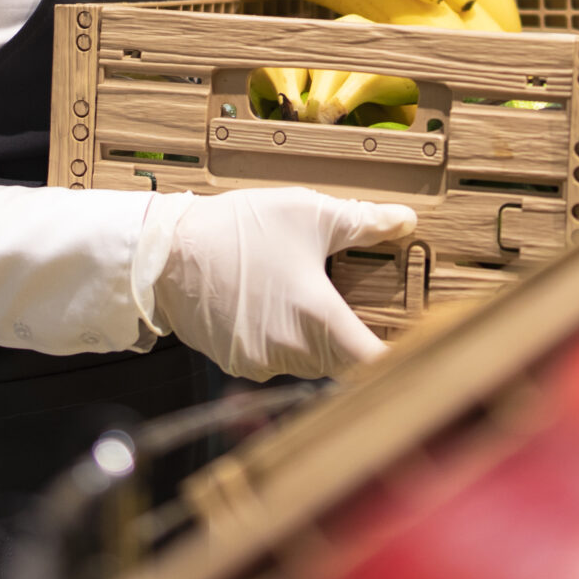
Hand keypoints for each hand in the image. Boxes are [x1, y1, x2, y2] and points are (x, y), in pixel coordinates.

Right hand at [137, 189, 417, 381]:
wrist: (163, 254)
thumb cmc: (238, 230)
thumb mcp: (307, 214)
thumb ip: (362, 222)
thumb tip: (405, 220)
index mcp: (317, 320)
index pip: (374, 365)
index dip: (400, 361)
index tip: (415, 351)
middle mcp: (291, 353)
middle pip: (343, 364)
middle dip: (356, 341)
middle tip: (368, 312)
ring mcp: (261, 363)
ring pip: (309, 361)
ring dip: (318, 338)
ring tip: (311, 297)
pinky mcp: (236, 363)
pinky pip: (276, 358)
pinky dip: (284, 339)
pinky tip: (274, 304)